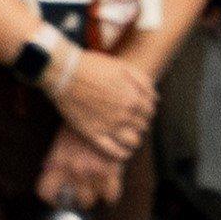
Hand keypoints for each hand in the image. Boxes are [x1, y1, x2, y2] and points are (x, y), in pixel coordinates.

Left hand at [39, 130, 121, 207]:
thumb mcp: (60, 141)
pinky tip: (108, 184)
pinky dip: (110, 193)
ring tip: (93, 185)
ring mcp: (92, 172)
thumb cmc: (78, 123)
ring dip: (91, 194)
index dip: (50, 197)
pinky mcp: (111, 171)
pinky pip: (110, 196)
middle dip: (75, 196)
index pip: (45, 192)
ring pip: (90, 201)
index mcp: (56, 161)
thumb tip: (55, 177)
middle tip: (79, 189)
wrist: (98, 106)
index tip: (56, 196)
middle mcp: (72, 170)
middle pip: (71, 201)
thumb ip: (57, 161)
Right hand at [49, 47, 152, 164]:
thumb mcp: (121, 66)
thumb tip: (156, 97)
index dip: (146, 110)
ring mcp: (110, 127)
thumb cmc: (91, 66)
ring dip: (134, 138)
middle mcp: (125, 114)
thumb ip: (142, 81)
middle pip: (143, 126)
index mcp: (133, 97)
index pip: (150, 111)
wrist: (64, 72)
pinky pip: (116, 152)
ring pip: (134, 141)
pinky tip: (123, 150)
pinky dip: (123, 153)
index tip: (138, 108)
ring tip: (127, 134)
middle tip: (130, 119)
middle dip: (139, 122)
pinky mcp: (95, 135)